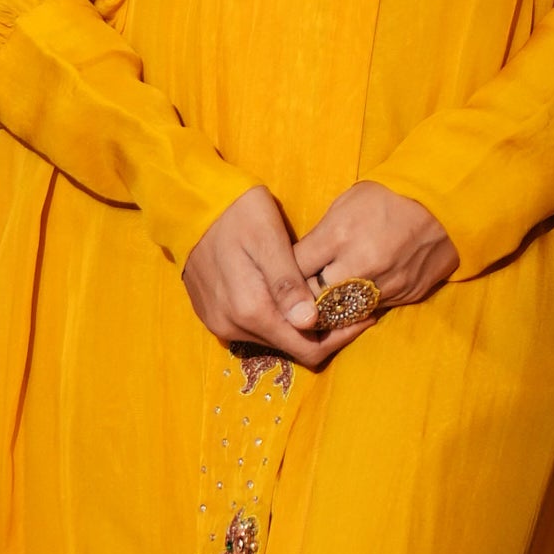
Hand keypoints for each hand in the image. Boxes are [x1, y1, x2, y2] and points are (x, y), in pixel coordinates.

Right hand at [182, 186, 357, 372]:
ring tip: (322, 298)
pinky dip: (276, 319)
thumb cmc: (237, 213)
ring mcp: (219, 324)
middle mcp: (232, 326)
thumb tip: (309, 323)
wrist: (189, 204)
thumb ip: (287, 283)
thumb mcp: (268, 238)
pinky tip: (290, 297)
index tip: (364, 316)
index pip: (306, 349)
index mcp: (250, 310)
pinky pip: (253, 329)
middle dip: (322, 332)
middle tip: (349, 304)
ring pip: (273, 340)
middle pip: (291, 348)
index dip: (338, 338)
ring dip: (298, 325)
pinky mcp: (212, 316)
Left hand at [286, 182, 456, 325]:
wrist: (442, 205)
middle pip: (316, 299)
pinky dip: (362, 305)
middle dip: (306, 299)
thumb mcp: (345, 203)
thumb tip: (300, 262)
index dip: (287, 276)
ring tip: (328, 298)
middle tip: (301, 295)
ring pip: (344, 313)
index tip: (284, 277)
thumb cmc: (386, 198)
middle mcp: (360, 264)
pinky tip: (359, 293)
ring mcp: (384, 284)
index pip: (295, 270)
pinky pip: (372, 310)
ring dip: (334, 308)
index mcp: (339, 235)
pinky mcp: (403, 295)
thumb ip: (320, 235)